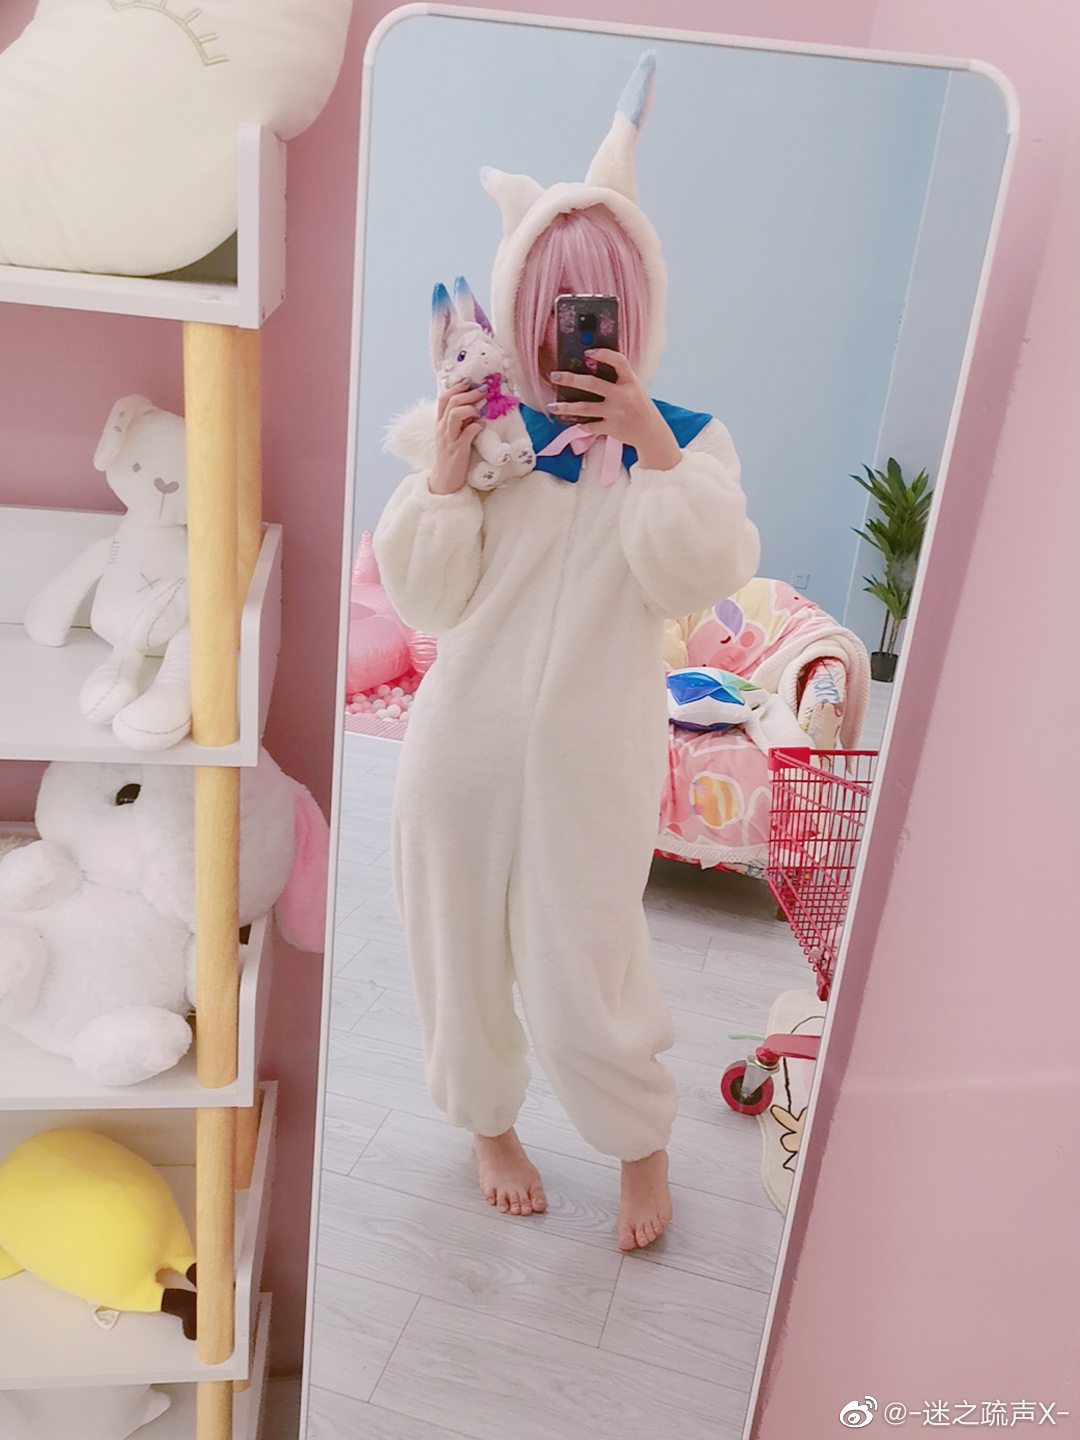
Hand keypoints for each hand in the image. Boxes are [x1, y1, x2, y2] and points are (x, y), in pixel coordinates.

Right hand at [429, 380, 484, 494]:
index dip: (456, 387)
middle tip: (482, 389)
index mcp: (440, 423)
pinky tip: (483, 426)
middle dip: (467, 393)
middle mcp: (442, 428)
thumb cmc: (451, 457)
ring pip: (454, 414)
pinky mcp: (457, 451)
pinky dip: (476, 427)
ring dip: (470, 408)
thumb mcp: (452, 436)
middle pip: (450, 402)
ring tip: (481, 410)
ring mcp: (449, 439)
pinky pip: (466, 434)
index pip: (443, 398)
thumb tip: (474, 407)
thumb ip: (459, 422)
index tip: (469, 381)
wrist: (444, 481)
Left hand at [548, 350, 680, 470]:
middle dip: (571, 379)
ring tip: (552, 406)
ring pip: (585, 408)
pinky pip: (590, 425)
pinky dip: (581, 425)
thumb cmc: (638, 405)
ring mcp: (615, 413)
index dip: (604, 354)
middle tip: (555, 376)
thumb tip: (592, 364)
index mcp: (630, 381)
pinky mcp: (611, 428)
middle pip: (592, 384)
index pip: (618, 362)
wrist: (650, 432)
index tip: (588, 351)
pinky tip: (573, 422)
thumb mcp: (634, 387)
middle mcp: (622, 395)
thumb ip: (619, 378)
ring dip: (566, 407)